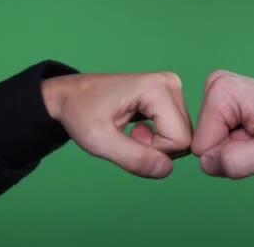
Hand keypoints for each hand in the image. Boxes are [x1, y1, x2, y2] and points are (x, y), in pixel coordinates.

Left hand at [42, 72, 191, 178]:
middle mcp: (171, 83)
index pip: (180, 139)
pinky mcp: (170, 95)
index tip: (129, 138)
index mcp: (157, 88)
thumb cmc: (80, 114)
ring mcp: (172, 87)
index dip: (155, 150)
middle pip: (183, 136)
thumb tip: (166, 169)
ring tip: (131, 131)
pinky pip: (176, 129)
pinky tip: (137, 127)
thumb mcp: (100, 141)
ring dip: (157, 144)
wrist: (69, 95)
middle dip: (157, 147)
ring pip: (181, 135)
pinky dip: (158, 137)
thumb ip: (133, 158)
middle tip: (129, 136)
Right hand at [191, 70, 253, 178]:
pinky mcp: (221, 101)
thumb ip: (236, 161)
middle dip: (232, 150)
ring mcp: (217, 92)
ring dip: (235, 147)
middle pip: (204, 144)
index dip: (229, 155)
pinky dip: (236, 142)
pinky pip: (216, 137)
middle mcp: (214, 85)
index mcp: (221, 91)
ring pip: (209, 143)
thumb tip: (206, 163)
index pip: (201, 148)